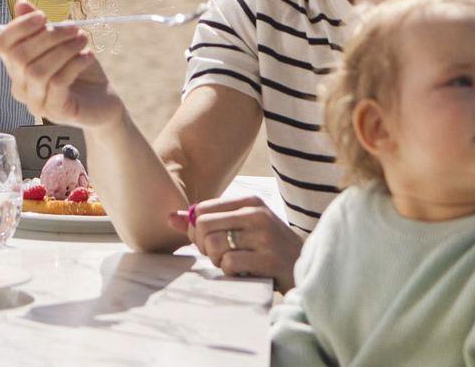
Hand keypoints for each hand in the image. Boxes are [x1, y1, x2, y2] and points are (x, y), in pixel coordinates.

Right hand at [0, 0, 124, 129]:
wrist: (102, 100)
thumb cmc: (79, 69)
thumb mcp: (61, 44)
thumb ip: (40, 27)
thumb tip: (21, 3)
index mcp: (17, 67)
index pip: (2, 44)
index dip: (18, 26)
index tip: (43, 15)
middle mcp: (20, 86)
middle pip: (19, 56)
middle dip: (48, 37)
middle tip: (74, 28)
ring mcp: (36, 102)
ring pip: (37, 71)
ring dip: (63, 50)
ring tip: (83, 40)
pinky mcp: (55, 112)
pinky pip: (57, 83)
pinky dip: (74, 64)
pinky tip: (88, 56)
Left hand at [177, 194, 301, 289]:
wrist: (305, 268)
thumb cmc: (267, 248)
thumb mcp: (241, 227)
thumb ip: (205, 221)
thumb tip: (169, 218)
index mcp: (250, 201)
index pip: (201, 209)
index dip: (197, 230)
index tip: (210, 241)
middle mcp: (257, 214)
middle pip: (203, 226)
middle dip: (204, 246)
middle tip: (220, 256)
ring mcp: (264, 237)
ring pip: (215, 246)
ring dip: (218, 261)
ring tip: (233, 263)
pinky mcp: (268, 260)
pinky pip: (230, 264)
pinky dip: (231, 273)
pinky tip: (246, 272)